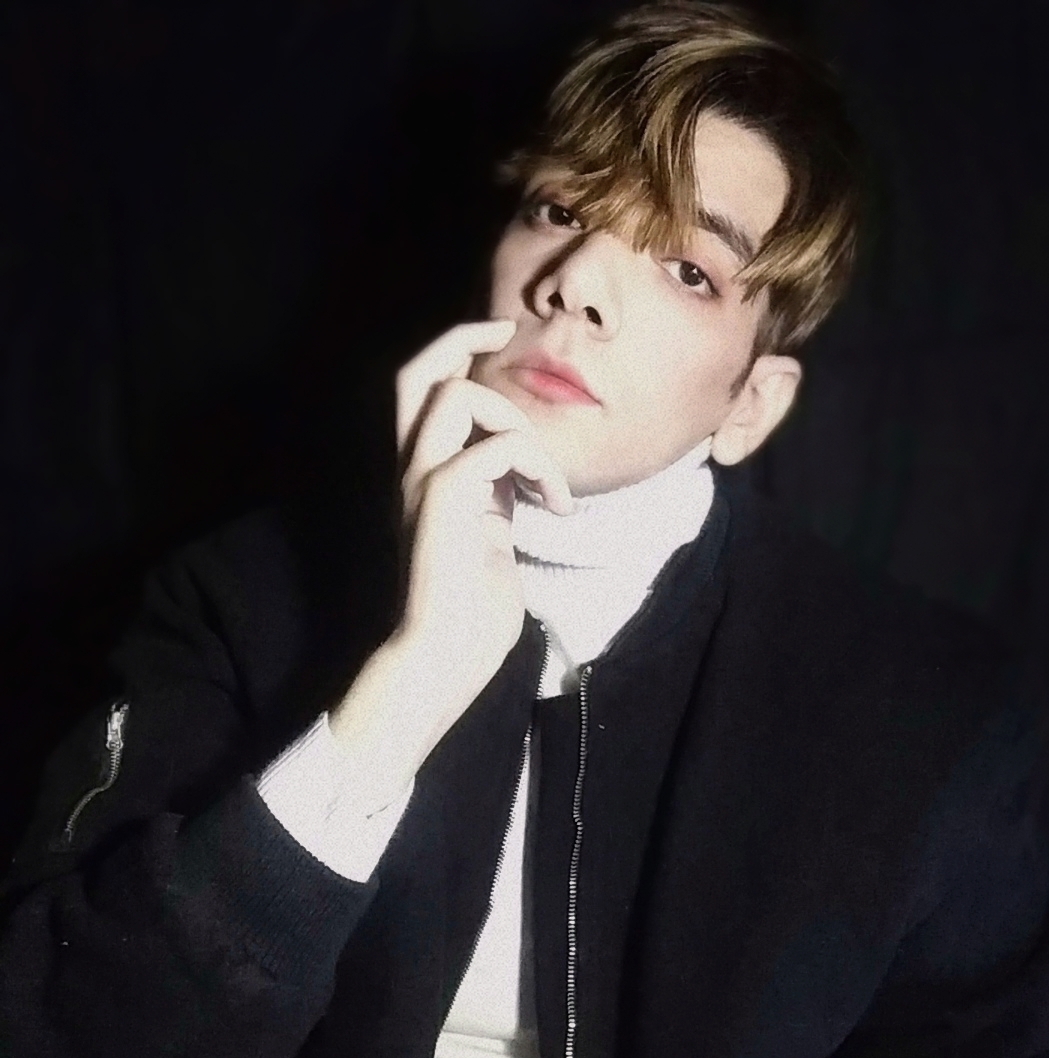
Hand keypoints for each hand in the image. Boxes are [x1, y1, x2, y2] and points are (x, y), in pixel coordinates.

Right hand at [393, 320, 571, 737]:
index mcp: (424, 476)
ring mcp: (422, 484)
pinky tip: (556, 506)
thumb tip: (519, 461)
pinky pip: (494, 448)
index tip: (501, 338)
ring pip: (458, 396)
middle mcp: (414, 471)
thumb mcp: (491, 533)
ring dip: (519, 424)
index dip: (455, 350)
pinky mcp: (442, 502)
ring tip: (549, 482)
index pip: (422, 390)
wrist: (446, 657)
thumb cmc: (471, 612)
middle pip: (415, 373)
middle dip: (461, 337)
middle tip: (506, 331)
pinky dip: (538, 467)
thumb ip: (495, 491)